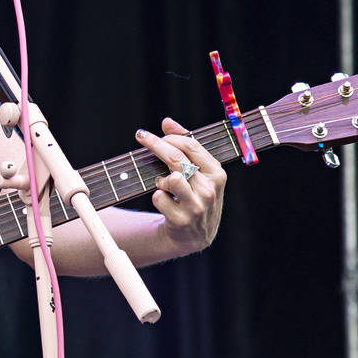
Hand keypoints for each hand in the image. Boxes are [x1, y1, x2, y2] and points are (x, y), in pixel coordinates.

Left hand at [135, 117, 225, 256]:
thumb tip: (167, 122)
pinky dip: (157, 197)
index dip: (169, 136)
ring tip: (163, 184)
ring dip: (160, 179)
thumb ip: (185, 145)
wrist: (193, 235)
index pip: (191, 146)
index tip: (150, 134)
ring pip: (170, 178)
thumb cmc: (194, 196)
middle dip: (155, 144)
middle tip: (140, 136)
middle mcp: (209, 189)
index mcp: (216, 173)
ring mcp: (197, 206)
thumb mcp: (198, 172)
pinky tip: (165, 202)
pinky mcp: (182, 220)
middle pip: (177, 158)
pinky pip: (159, 198)